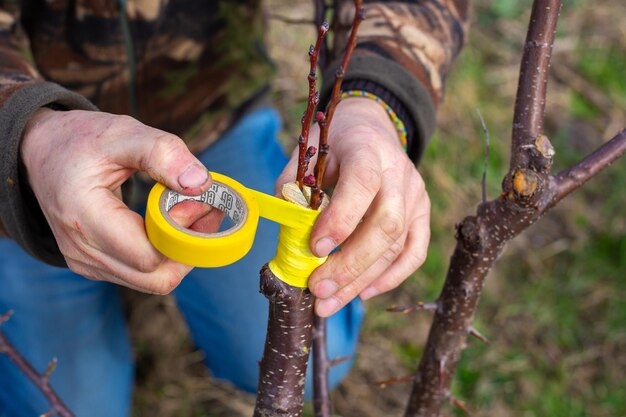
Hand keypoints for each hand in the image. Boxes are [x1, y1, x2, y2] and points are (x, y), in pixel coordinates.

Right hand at [21, 109, 217, 293]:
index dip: (182, 233)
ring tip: (192, 210)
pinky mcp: (95, 265)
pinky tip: (173, 222)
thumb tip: (201, 184)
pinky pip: (142, 274)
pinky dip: (165, 254)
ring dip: (181, 252)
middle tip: (205, 209)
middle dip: (189, 247)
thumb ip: (162, 152)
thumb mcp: (123, 133)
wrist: (42, 151)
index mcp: (84, 216)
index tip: (198, 199)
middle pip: (156, 278)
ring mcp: (86, 262)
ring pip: (152, 281)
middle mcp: (81, 249)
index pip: (148, 256)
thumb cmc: (82, 140)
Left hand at [276, 97, 430, 316]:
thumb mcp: (307, 154)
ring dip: (361, 280)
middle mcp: (399, 172)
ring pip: (397, 246)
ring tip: (327, 303)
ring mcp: (416, 195)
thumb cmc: (333, 144)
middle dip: (350, 263)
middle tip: (317, 288)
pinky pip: (414, 252)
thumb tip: (290, 236)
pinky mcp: (423, 214)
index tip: (314, 247)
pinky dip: (390, 278)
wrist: (371, 129)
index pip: (362, 184)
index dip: (341, 219)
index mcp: (367, 149)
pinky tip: (363, 293)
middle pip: (386, 225)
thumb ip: (294, 189)